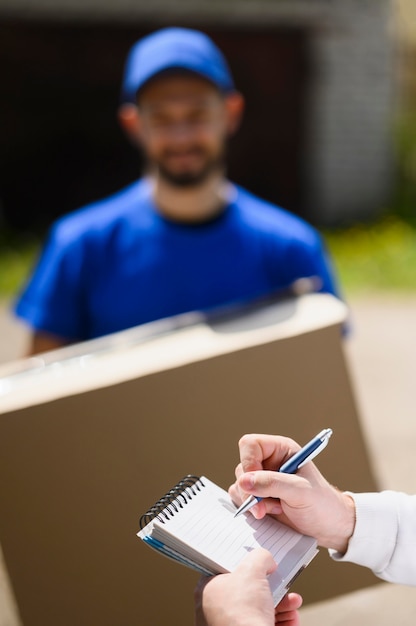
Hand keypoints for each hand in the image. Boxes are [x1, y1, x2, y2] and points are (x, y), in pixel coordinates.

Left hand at [194, 548, 301, 625]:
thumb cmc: (242, 611)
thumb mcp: (252, 569)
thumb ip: (260, 557)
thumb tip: (266, 560)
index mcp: (207, 590)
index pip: (226, 571)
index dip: (245, 565)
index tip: (260, 563)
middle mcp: (214, 611)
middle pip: (249, 592)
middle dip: (272, 588)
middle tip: (283, 583)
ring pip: (259, 611)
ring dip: (282, 605)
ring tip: (294, 602)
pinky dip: (281, 622)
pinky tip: (292, 618)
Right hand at [229, 434, 355, 552]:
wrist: (329, 528)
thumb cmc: (322, 504)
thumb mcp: (300, 491)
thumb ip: (272, 483)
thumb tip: (244, 481)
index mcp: (281, 450)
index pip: (250, 445)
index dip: (248, 461)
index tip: (255, 482)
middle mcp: (269, 462)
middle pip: (242, 466)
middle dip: (250, 489)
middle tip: (263, 505)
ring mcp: (262, 480)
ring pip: (240, 483)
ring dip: (252, 501)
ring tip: (273, 509)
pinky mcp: (259, 497)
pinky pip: (240, 498)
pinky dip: (250, 508)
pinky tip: (270, 513)